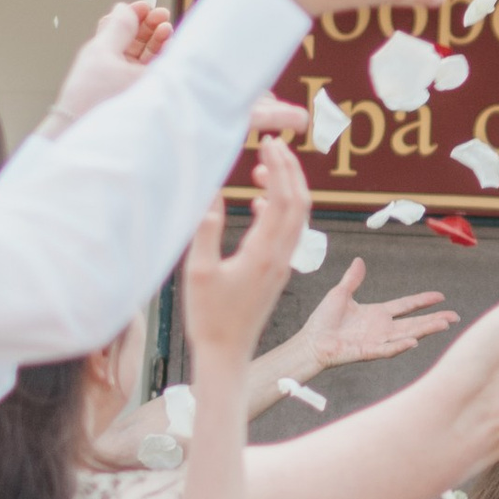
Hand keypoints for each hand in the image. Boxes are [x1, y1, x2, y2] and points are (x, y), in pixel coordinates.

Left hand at [44, 0, 170, 132]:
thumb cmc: (93, 94)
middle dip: (150, 24)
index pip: (120, 25)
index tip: (149, 6)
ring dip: (157, 39)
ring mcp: (126, 78)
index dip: (135, 13)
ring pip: (145, 52)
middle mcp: (114, 62)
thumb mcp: (106, 54)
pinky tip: (168, 50)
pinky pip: (151, 69)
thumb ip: (119, 28)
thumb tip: (124, 6)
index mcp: (103, 49)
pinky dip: (161, 57)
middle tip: (164, 16)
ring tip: (167, 31)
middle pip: (134, 37)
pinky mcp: (138, 92)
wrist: (89, 131)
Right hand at [180, 140, 310, 361]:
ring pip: (297, 218)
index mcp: (263, 254)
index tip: (269, 144)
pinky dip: (280, 211)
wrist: (227, 354)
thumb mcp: (199, 271)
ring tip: (264, 169)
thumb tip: (211, 192)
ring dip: (287, 189)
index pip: (284, 200)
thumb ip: (206, 229)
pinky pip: (288, 234)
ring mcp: (281, 266)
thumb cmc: (209, 318)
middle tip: (274, 145)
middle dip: (290, 170)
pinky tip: (260, 203)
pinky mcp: (276, 273)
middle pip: (299, 203)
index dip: (281, 167)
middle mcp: (280, 258)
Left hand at [284, 261, 457, 381]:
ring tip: (444, 325)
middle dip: (434, 319)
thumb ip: (353, 279)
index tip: (440, 296)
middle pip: (414, 322)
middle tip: (454, 317)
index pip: (406, 306)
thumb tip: (359, 261)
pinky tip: (415, 341)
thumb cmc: (323, 320)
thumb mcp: (340, 294)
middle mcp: (382, 328)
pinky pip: (388, 349)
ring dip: (426, 330)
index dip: (422, 301)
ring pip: (408, 335)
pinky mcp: (368, 352)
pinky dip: (401, 346)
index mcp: (377, 314)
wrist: (311, 341)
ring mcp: (377, 341)